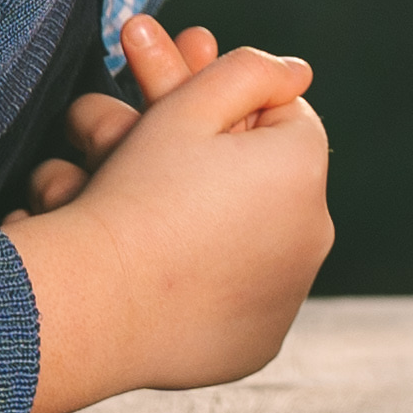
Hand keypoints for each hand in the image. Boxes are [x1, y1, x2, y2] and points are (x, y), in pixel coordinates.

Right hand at [3, 14, 335, 412]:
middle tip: (154, 162)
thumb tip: (297, 72)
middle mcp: (314, 232)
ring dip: (214, 222)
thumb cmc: (136, 195)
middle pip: (266, 179)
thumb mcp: (186, 107)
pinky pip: (240, 299)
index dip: (231, 112)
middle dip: (218, 165)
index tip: (180, 121)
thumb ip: (249, 70)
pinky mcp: (260, 342)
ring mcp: (290, 294)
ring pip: (253, 238)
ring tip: (148, 216)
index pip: (284, 117)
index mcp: (303, 168)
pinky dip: (210, 283)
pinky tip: (166, 270)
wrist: (97, 302)